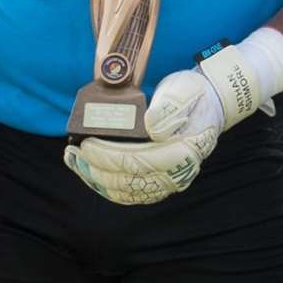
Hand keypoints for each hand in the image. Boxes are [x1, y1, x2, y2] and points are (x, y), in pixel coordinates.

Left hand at [60, 33, 282, 205]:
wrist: (211, 102)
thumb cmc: (194, 93)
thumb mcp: (183, 89)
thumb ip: (169, 106)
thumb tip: (152, 127)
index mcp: (184, 151)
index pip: (138, 161)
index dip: (108, 156)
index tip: (86, 144)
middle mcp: (178, 173)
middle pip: (128, 181)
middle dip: (95, 169)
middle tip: (71, 153)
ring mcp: (169, 181)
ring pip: (126, 191)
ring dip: (96, 179)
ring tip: (74, 162)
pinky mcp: (160, 182)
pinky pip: (130, 193)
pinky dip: (106, 186)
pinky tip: (90, 173)